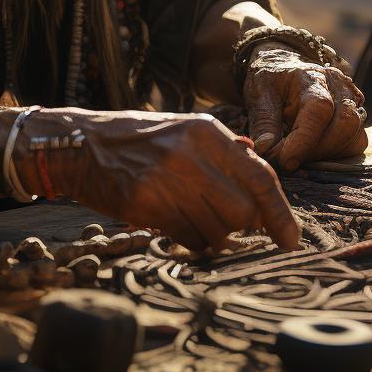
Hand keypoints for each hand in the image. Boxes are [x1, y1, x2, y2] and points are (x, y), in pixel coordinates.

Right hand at [42, 109, 300, 252]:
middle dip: (241, 227)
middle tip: (227, 225)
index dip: (279, 213)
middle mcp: (191, 153)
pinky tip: (175, 225)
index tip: (289, 239)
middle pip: (242, 212)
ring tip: (193, 220)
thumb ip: (225, 150)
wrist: (81, 144)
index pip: (260, 176)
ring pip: (216, 231)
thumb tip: (263, 178)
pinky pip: (187, 239)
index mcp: (206, 131)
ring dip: (213, 237)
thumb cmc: (138, 139)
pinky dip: (190, 242)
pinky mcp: (144, 204)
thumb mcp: (184, 129)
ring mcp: (166, 179)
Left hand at [244, 44, 367, 171]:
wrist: (285, 70)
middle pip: (345, 126)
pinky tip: (312, 154)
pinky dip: (335, 156)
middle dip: (316, 152)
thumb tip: (264, 149)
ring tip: (296, 158)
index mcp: (312, 79)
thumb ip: (263, 121)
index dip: (305, 141)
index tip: (287, 163)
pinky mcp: (355, 120)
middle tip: (286, 163)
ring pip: (355, 139)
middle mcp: (339, 89)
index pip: (319, 110)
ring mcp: (351, 104)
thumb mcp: (258, 93)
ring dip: (326, 156)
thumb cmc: (271, 81)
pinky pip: (355, 144)